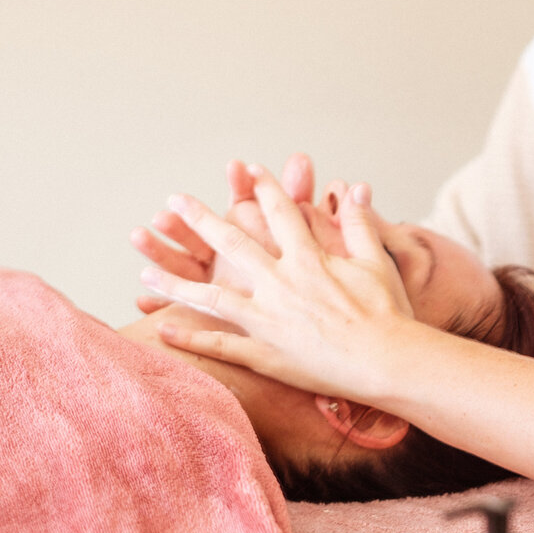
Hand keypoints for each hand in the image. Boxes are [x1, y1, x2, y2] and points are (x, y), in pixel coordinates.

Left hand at [139, 168, 413, 399]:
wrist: (389, 363)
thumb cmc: (390, 315)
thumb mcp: (378, 261)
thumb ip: (359, 224)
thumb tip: (354, 189)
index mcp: (309, 259)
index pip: (279, 213)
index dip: (263, 188)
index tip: (246, 170)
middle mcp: (281, 284)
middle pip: (231, 243)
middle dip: (199, 218)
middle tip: (174, 201)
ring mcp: (269, 321)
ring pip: (210, 297)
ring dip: (175, 282)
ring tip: (144, 271)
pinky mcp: (266, 355)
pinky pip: (221, 345)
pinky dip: (191, 337)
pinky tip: (163, 328)